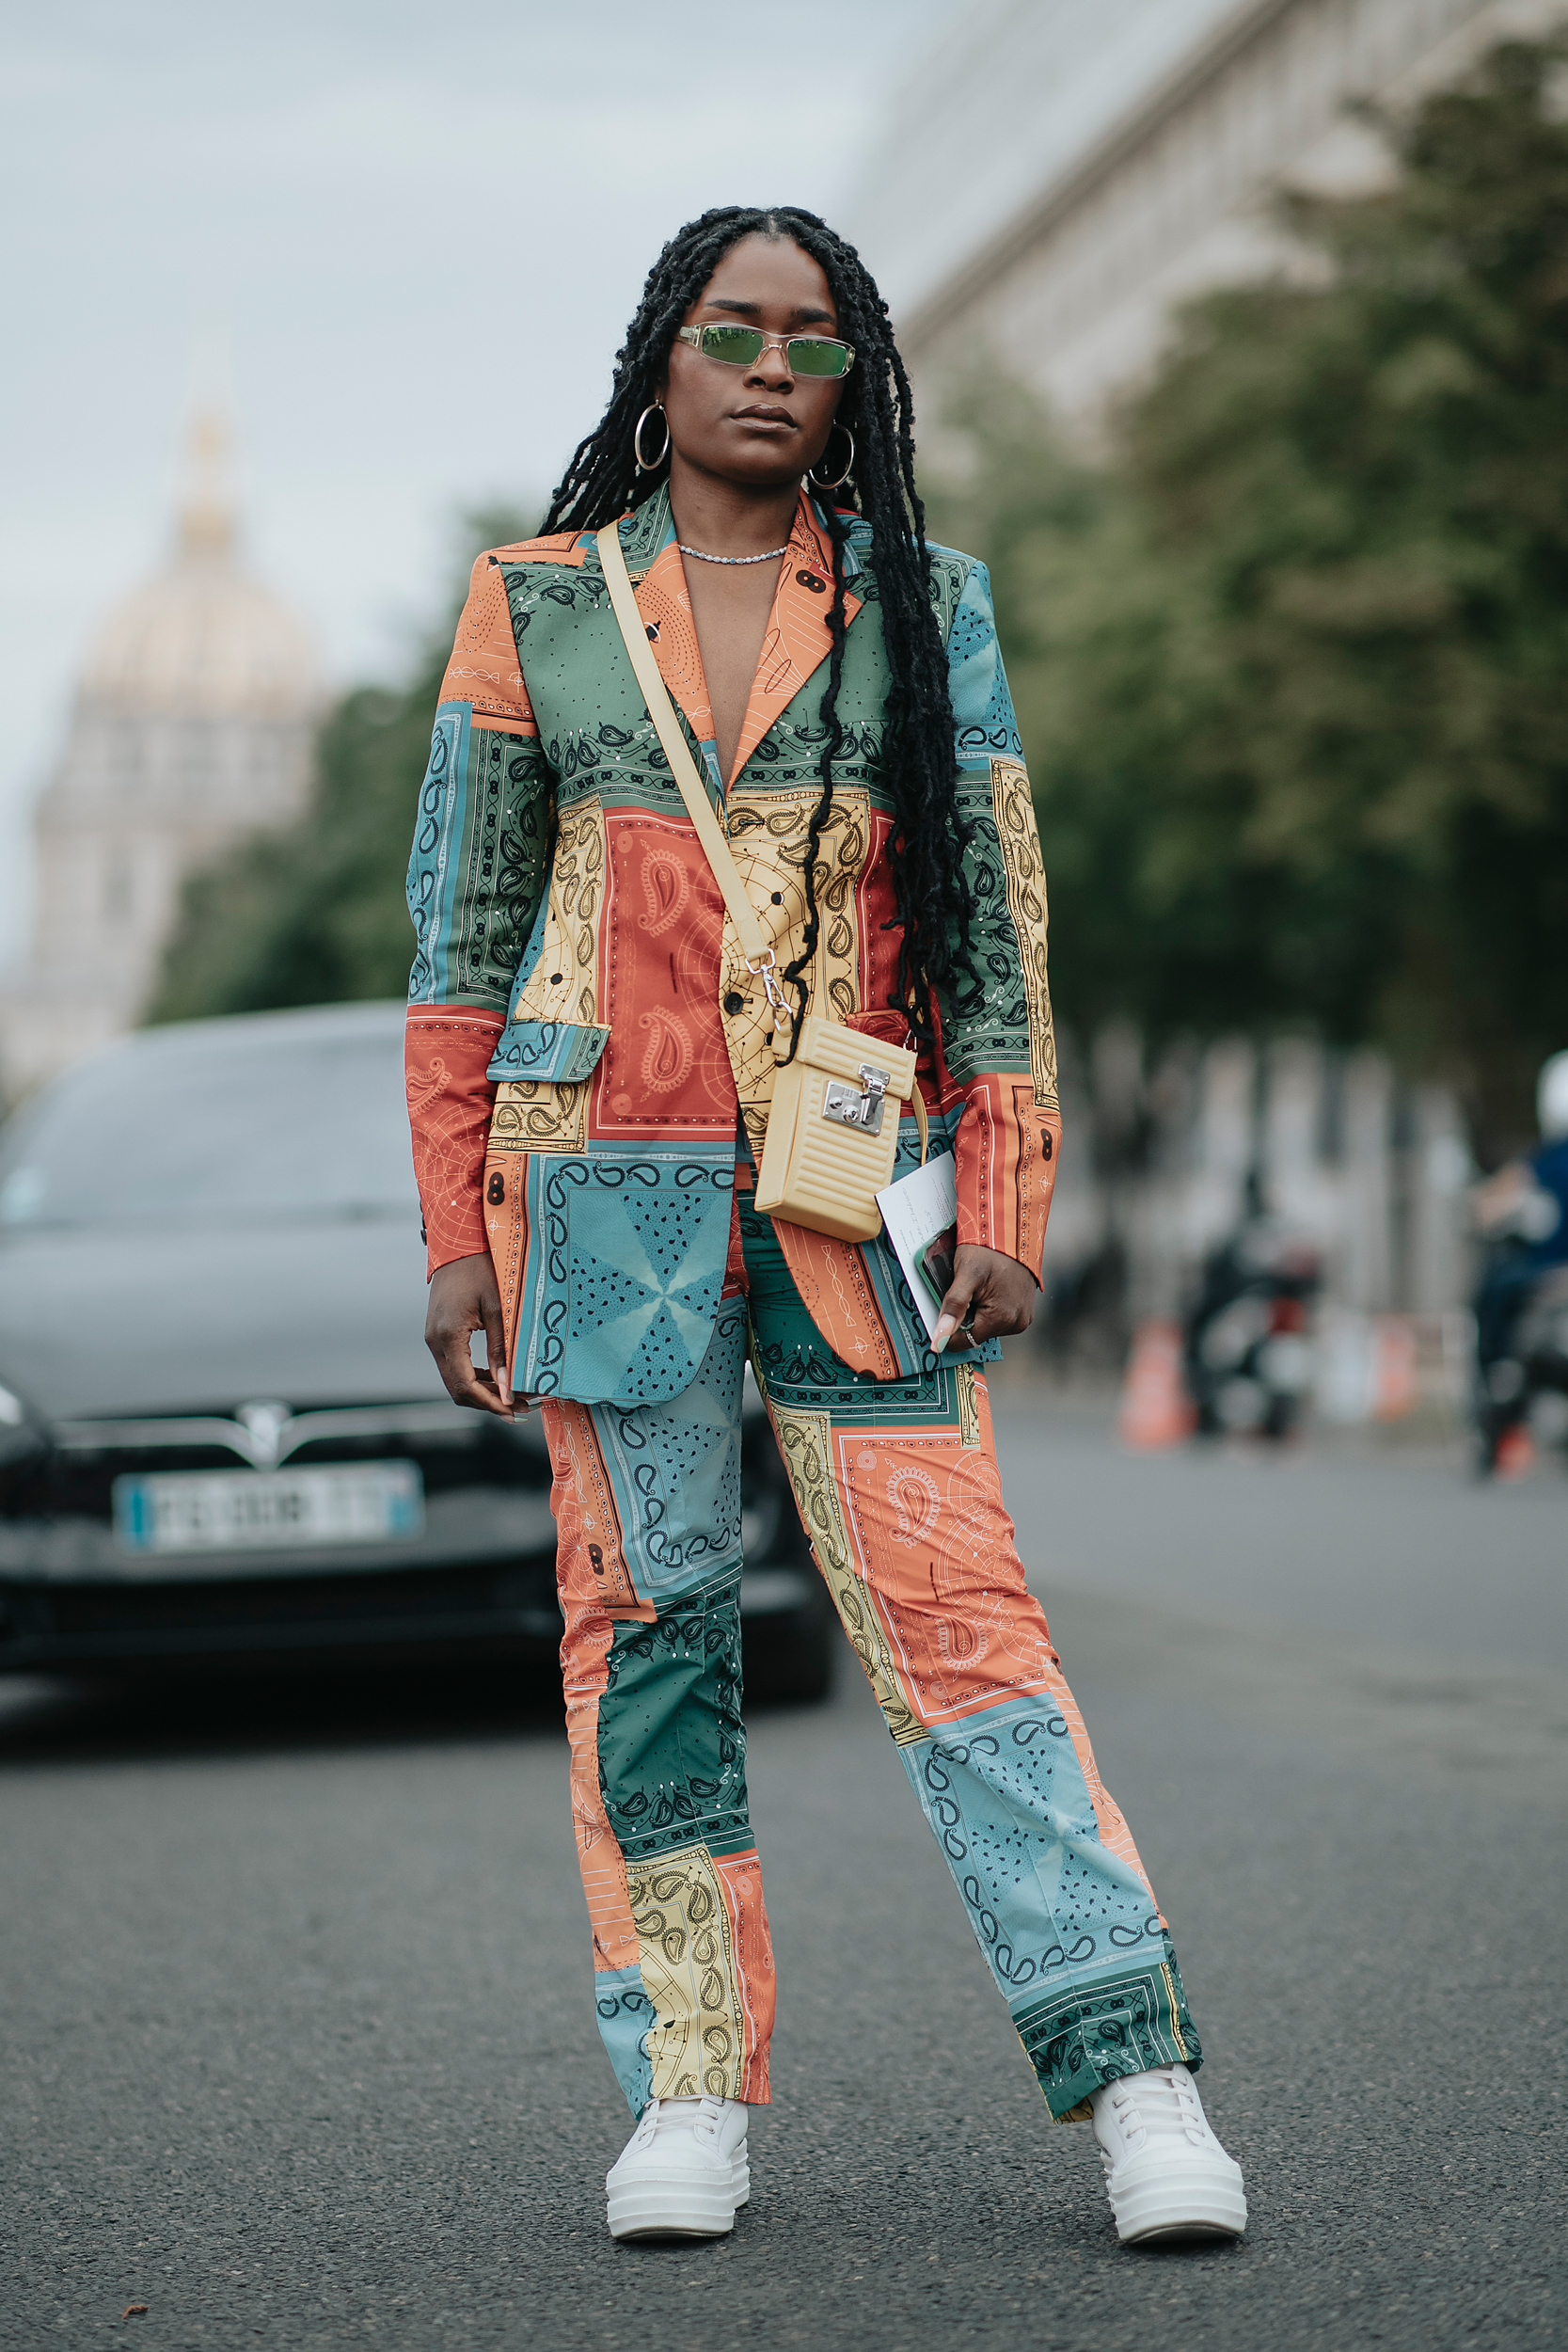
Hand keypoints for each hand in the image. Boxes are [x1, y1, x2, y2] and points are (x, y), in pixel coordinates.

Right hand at [425, 1253, 516, 1416]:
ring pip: (455, 1380)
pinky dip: (475, 1376)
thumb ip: (502, 1350)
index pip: (465, 1386)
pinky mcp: (439, 1334)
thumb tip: (508, 1387)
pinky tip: (498, 1376)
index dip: (490, 1403)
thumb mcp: (497, 1309)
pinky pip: (454, 1365)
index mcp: (448, 1336)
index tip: (515, 1411)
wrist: (459, 1243)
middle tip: (522, 1406)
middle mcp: (435, 1341)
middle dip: (489, 1402)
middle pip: (458, 1389)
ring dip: (483, 1391)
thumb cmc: (481, 1269)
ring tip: (515, 1395)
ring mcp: (434, 1338)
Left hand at [932, 1243, 1038, 1351]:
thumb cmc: (988, 1249)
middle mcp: (1017, 1323)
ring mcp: (1024, 1318)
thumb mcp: (965, 1275)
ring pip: (988, 1326)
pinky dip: (991, 1308)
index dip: (949, 1328)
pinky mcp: (1026, 1311)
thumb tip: (940, 1341)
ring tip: (981, 1287)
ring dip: (978, 1311)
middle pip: (977, 1333)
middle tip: (966, 1290)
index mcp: (1002, 1318)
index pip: (964, 1341)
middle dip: (966, 1316)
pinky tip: (990, 1289)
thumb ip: (953, 1308)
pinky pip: (1000, 1318)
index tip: (944, 1309)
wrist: (1012, 1231)